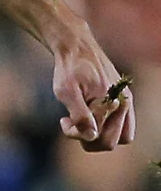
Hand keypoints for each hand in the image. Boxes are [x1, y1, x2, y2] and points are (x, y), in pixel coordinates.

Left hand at [50, 20, 135, 150]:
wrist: (77, 47)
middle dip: (89, 139)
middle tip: (72, 123)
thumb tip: (91, 136)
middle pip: (111, 143)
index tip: (64, 120)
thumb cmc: (69, 69)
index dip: (76, 134)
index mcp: (111, 102)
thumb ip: (80, 116)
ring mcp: (126, 103)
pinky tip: (90, 116)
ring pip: (120, 138)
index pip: (97, 137)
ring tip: (82, 121)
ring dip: (99, 136)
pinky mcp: (124, 101)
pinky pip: (122, 127)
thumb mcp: (66, 92)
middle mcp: (124, 104)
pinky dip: (106, 128)